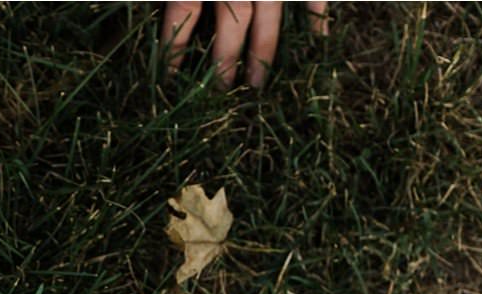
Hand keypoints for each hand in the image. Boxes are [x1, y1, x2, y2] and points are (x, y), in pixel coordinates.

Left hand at [161, 0, 328, 86]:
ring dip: (263, 51)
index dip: (175, 48)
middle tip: (221, 94)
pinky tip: (318, 40)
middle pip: (232, 18)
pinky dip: (317, 12)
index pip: (184, 11)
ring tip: (256, 87)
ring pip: (269, 11)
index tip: (168, 82)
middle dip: (225, 60)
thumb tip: (162, 10)